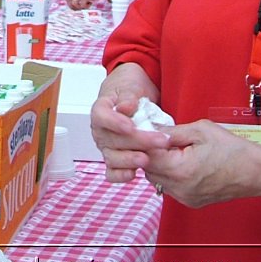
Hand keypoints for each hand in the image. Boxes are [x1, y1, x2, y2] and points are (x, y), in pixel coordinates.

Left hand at [67, 0, 109, 8]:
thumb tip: (79, 4)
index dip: (71, 3)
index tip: (77, 6)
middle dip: (72, 6)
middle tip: (79, 8)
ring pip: (73, 3)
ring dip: (79, 7)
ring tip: (85, 6)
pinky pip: (82, 5)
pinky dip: (86, 6)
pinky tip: (90, 3)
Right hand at [91, 71, 170, 185]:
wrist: (134, 95)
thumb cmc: (130, 88)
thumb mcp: (131, 86)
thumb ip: (129, 96)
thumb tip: (126, 107)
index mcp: (101, 109)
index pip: (101, 116)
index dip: (114, 123)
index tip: (131, 126)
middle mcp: (100, 130)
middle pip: (112, 140)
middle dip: (137, 142)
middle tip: (160, 141)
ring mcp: (107, 146)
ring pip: (112, 157)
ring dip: (130, 160)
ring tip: (147, 159)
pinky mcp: (116, 158)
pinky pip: (112, 172)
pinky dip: (121, 175)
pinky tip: (134, 174)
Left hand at [142, 120, 260, 207]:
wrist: (258, 172)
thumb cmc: (233, 149)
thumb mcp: (200, 130)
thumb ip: (171, 132)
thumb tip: (151, 129)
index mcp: (181, 170)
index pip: (147, 156)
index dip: (144, 141)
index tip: (144, 130)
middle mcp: (181, 189)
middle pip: (149, 170)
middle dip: (149, 153)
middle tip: (156, 138)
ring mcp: (186, 198)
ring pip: (157, 180)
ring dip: (158, 164)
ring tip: (170, 149)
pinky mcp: (192, 202)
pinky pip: (170, 188)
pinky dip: (169, 174)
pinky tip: (179, 161)